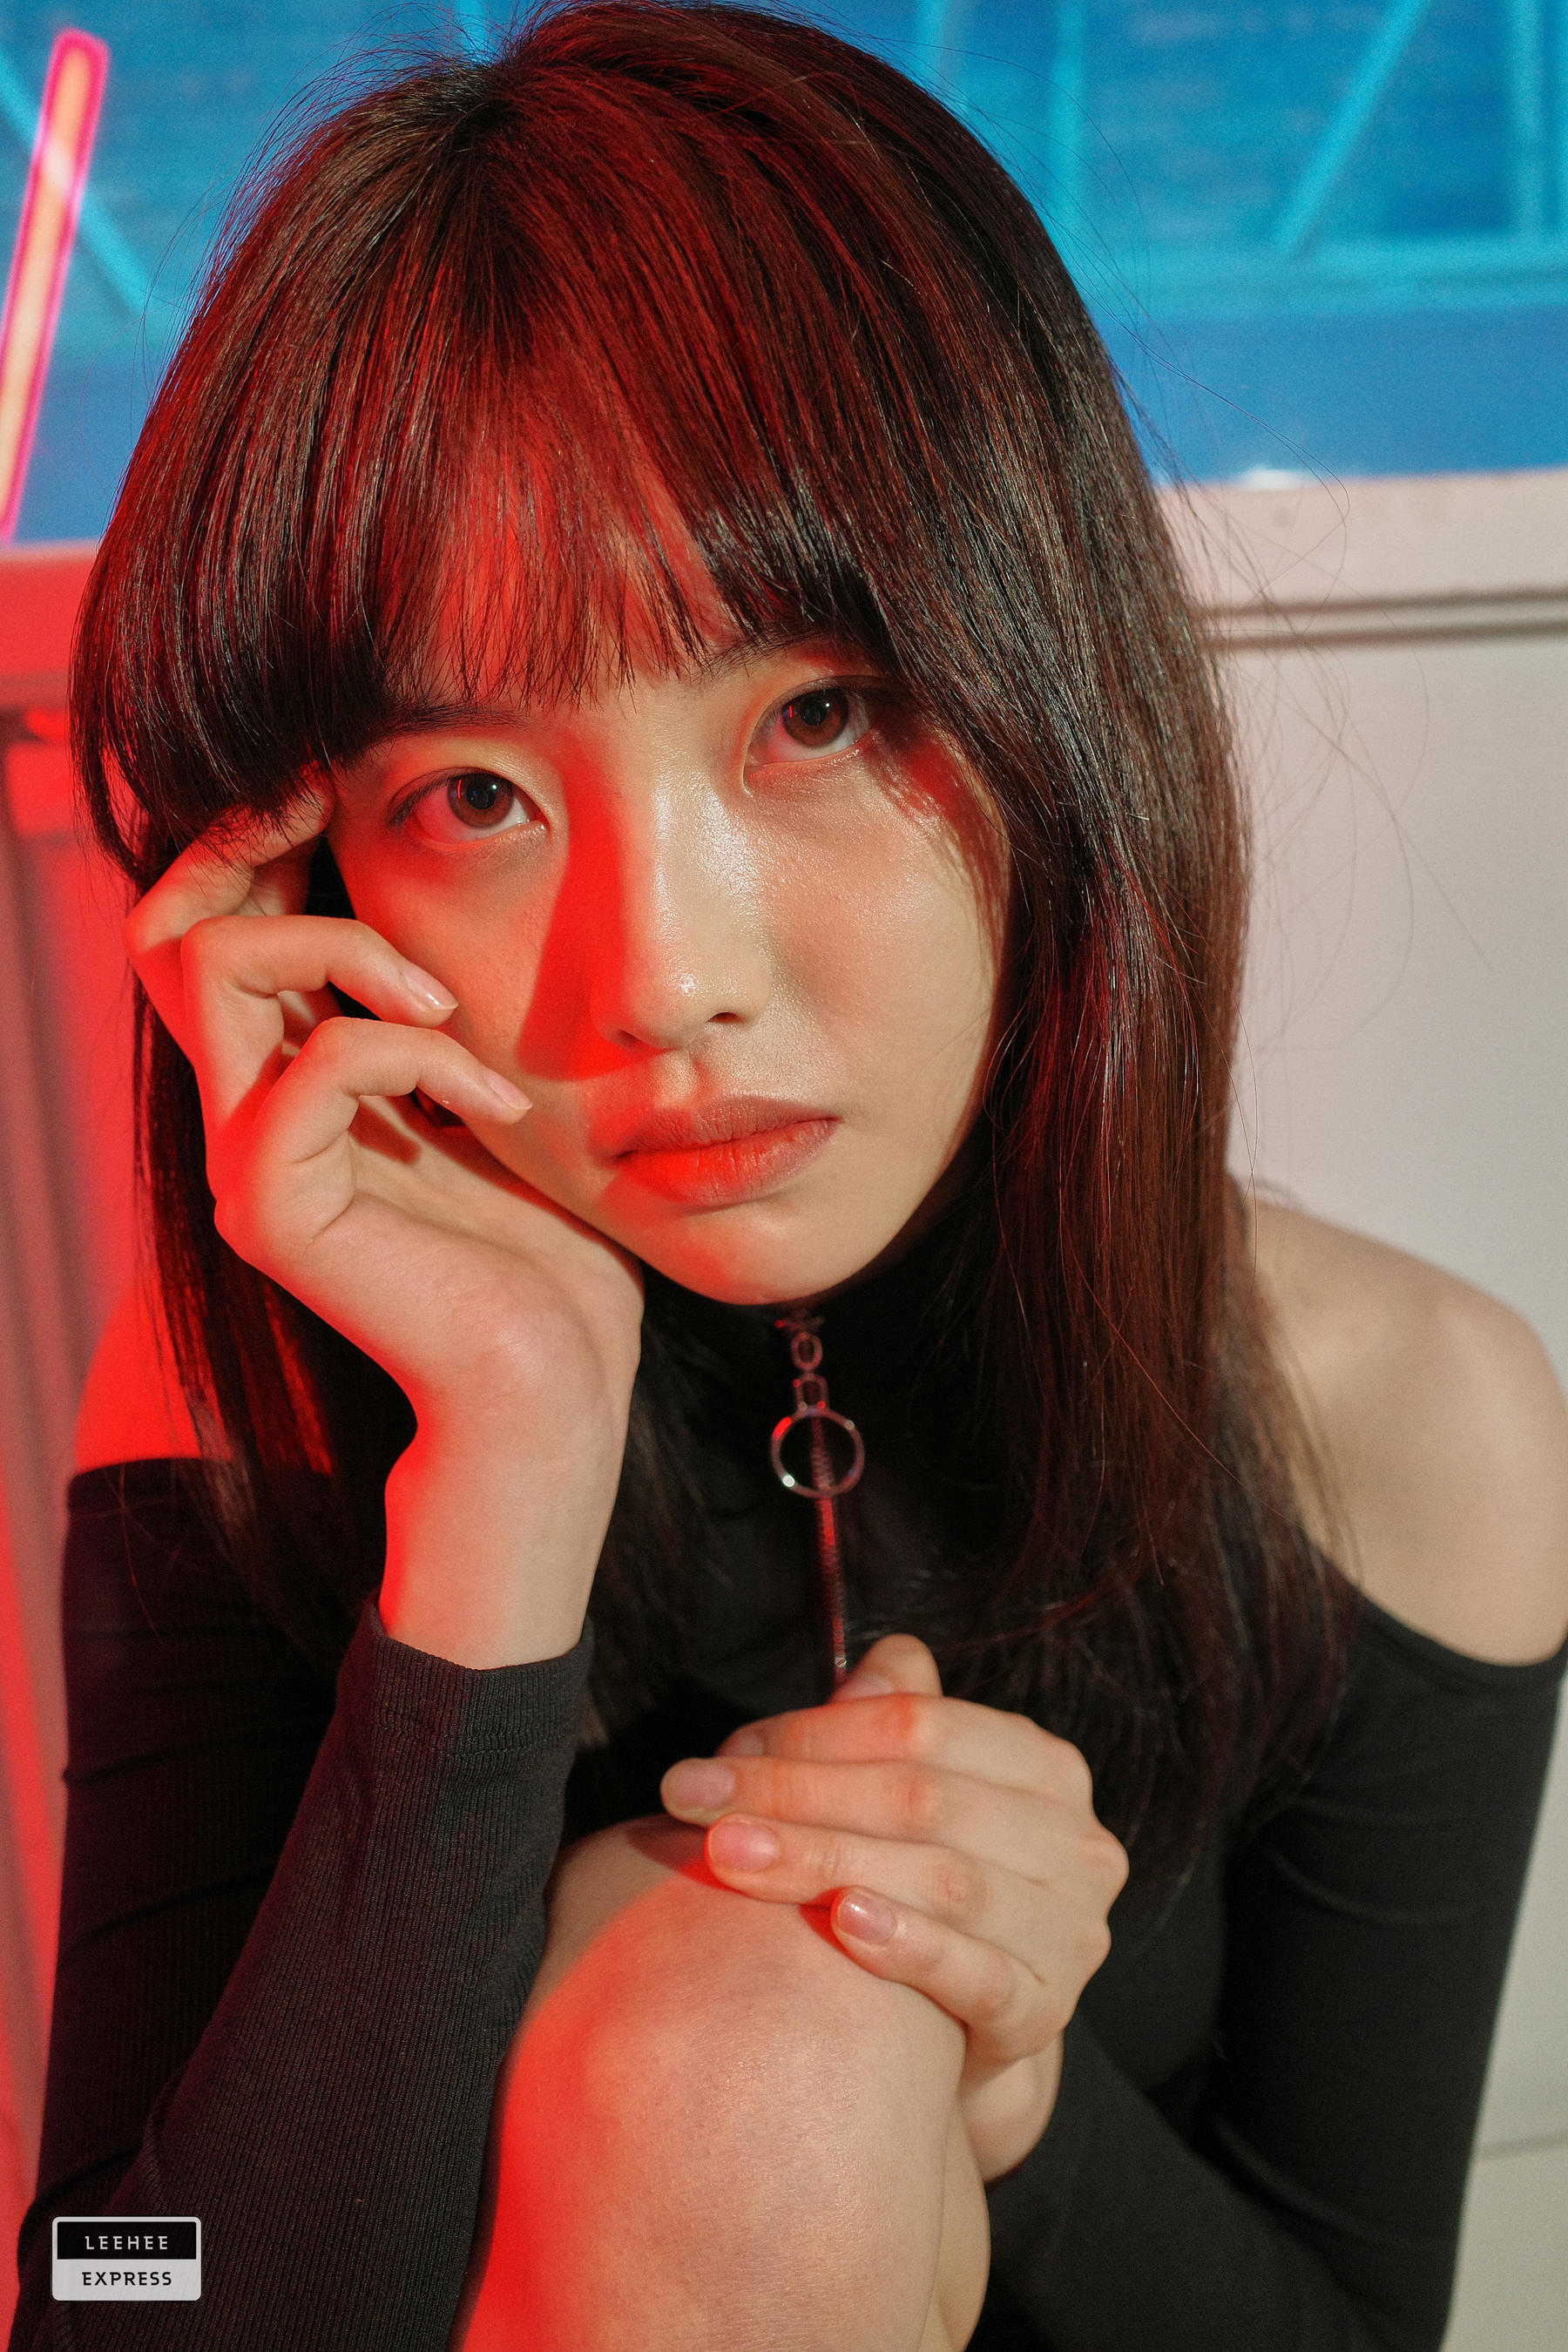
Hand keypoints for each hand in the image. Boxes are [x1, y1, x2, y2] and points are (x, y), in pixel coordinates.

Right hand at [125, 790, 643, 1662]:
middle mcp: (246, 1109)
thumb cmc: (544, 1238)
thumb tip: (444, 865)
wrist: (553, 1381)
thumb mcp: (493, 1077)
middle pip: (169, 920)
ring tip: (441, 1000)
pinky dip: (411, 1049)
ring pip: (207, 961)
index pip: (212, 914)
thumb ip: (438, 995)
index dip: (258, 828)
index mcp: (290, 1072)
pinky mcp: (275, 1212)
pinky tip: (484, 1091)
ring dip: (341, 943)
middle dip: (257, 838)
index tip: (345, 781)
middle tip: (350, 826)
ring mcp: (248, 1161)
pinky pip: (310, 1068)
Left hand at [659, 1633, 1126, 2180]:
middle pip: (922, 1799)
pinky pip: (977, 1973)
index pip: (921, 1726)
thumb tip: (877, 1662)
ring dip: (823, 1862)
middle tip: (692, 1802)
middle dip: (795, 1794)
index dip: (811, 1734)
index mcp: (1043, 1768)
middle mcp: (1073, 1842)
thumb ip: (894, 1727)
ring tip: (731, 1857)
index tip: (716, 1755)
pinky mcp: (1046, 2010)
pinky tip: (840, 1925)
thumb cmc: (921, 1892)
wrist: (960, 2040)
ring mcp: (1070, 1930)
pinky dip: (907, 1945)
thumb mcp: (913, 1802)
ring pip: (941, 1880)